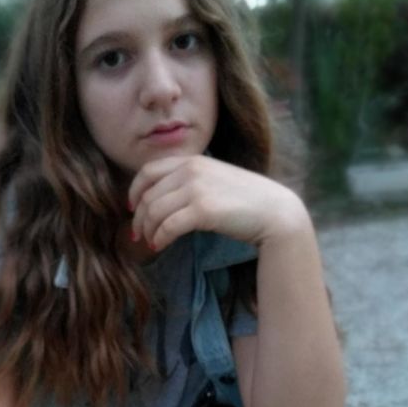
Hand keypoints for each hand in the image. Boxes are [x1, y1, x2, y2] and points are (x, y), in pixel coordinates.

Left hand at [128, 154, 305, 251]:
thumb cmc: (247, 200)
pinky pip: (168, 226)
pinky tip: (160, 246)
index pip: (148, 171)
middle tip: (138, 235)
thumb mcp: (216, 179)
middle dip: (138, 218)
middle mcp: (191, 170)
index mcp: (192, 160)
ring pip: (154, 211)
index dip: (134, 191)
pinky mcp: (202, 210)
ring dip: (147, 230)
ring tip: (150, 242)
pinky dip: (159, 238)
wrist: (275, 212)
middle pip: (148, 195)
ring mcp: (196, 188)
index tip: (132, 208)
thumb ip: (191, 181)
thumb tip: (165, 199)